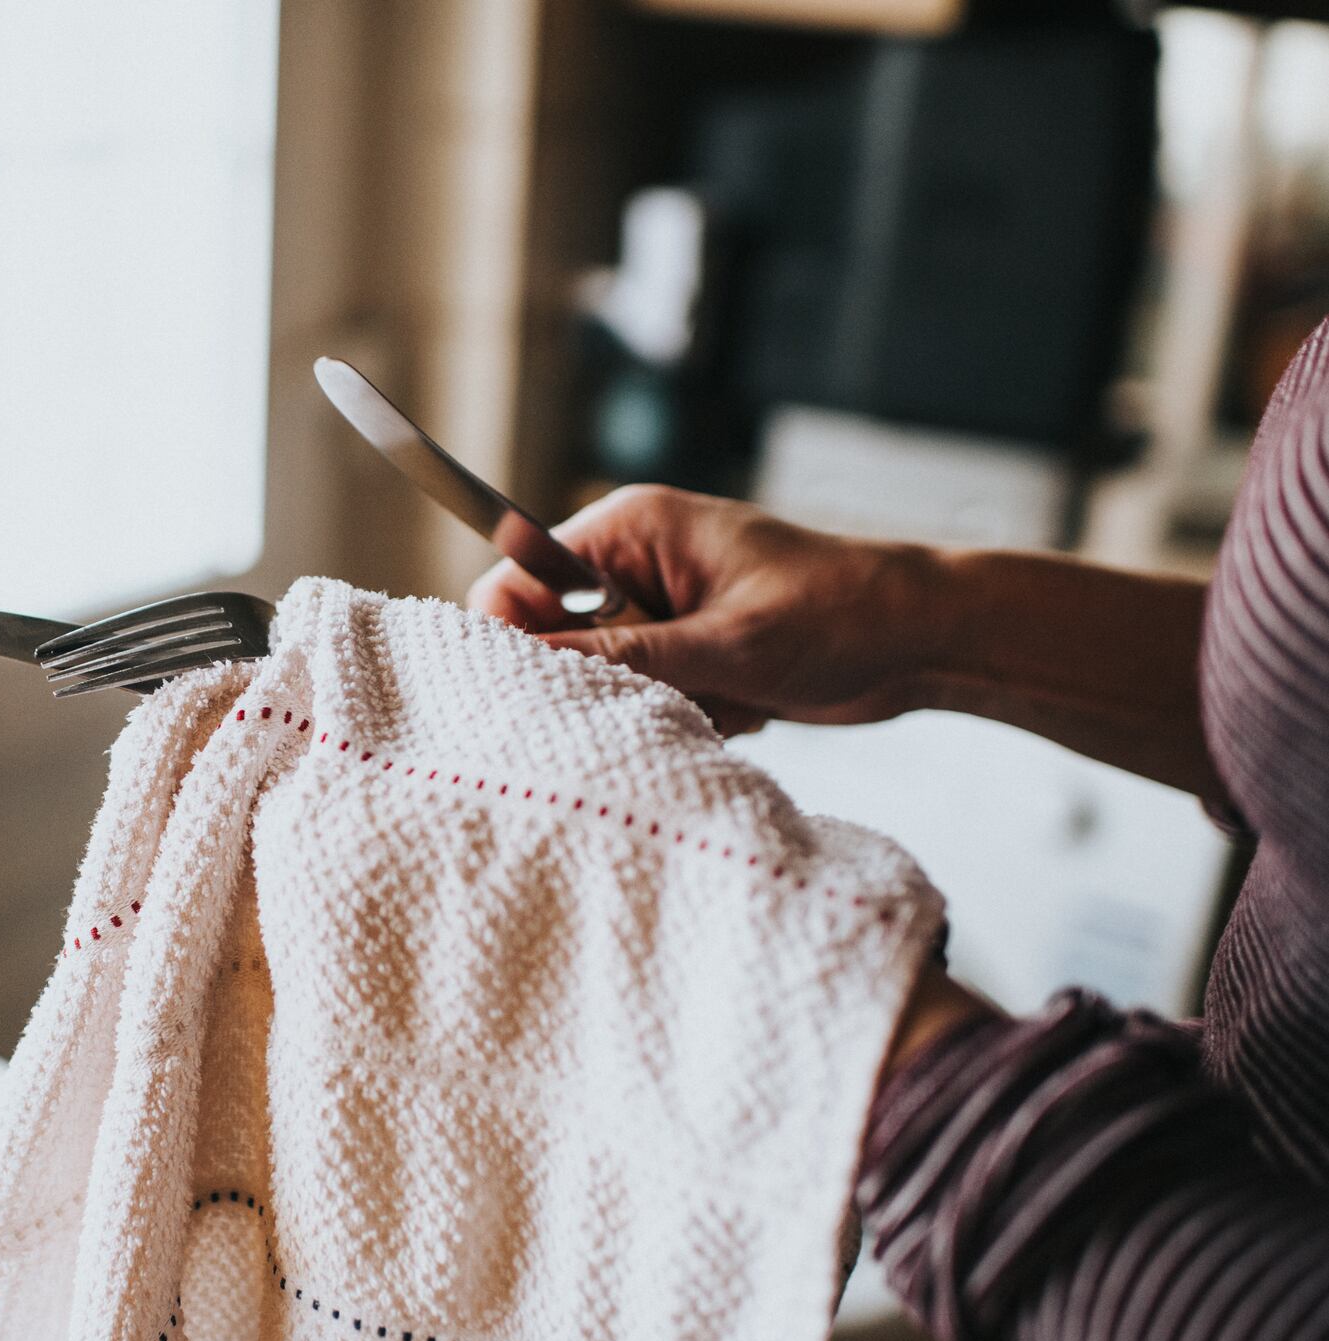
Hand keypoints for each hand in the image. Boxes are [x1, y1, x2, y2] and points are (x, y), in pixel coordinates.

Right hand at [468, 486, 945, 735]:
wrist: (924, 638)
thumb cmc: (840, 612)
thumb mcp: (727, 642)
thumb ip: (623, 655)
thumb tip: (532, 669)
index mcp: (630, 529)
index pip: (519, 577)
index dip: (514, 637)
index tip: (539, 691)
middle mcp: (634, 565)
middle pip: (554, 635)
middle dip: (598, 680)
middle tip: (660, 696)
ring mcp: (660, 609)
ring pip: (600, 675)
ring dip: (652, 702)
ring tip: (721, 697)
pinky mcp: (686, 649)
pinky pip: (645, 694)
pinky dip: (686, 712)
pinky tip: (743, 705)